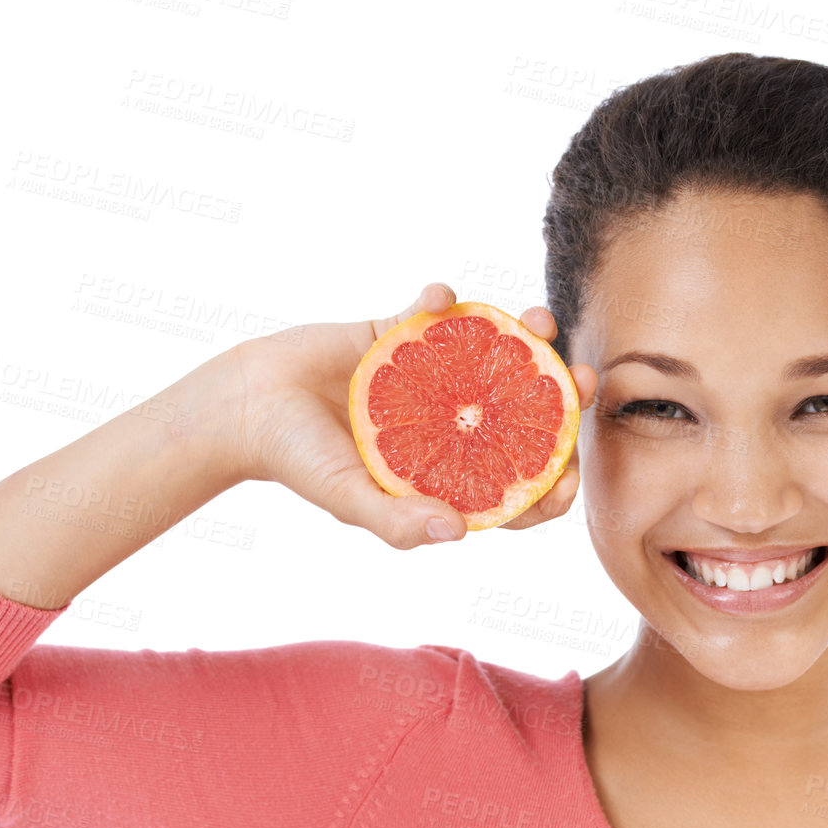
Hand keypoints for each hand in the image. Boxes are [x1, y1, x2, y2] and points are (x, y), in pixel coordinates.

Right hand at [230, 282, 597, 549]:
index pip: (513, 484)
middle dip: (559, 398)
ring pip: (489, 356)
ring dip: (521, 335)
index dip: (549, 483)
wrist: (245, 404)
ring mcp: (427, 378)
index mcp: (444, 471)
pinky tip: (440, 294)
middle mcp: (445, 424)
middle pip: (519, 413)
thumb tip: (457, 532)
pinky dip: (441, 300)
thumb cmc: (297, 462)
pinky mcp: (399, 336)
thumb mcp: (347, 500)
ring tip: (539, 319)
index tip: (572, 471)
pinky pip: (432, 314)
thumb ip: (397, 521)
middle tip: (583, 379)